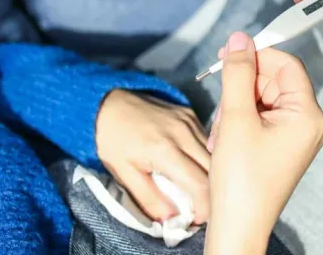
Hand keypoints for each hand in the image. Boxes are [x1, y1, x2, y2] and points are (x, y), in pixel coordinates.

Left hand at [96, 89, 209, 223]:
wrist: (107, 102)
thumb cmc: (113, 141)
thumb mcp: (123, 174)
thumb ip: (148, 199)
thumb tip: (171, 220)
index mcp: (164, 151)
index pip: (200, 185)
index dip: (204, 208)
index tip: (197, 220)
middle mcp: (183, 133)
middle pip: (214, 170)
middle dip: (212, 194)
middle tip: (201, 208)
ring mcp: (189, 121)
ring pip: (215, 154)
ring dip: (212, 175)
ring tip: (200, 190)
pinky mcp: (190, 114)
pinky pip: (208, 141)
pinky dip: (207, 157)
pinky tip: (196, 167)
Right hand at [204, 32, 322, 254]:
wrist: (237, 225)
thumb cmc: (241, 179)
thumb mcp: (236, 118)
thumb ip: (238, 74)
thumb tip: (240, 40)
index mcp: (307, 115)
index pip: (287, 66)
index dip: (258, 56)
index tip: (229, 56)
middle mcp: (306, 124)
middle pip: (273, 82)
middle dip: (243, 89)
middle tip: (222, 106)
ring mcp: (293, 137)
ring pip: (261, 100)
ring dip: (236, 108)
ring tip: (223, 134)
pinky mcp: (279, 147)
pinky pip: (259, 119)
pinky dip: (238, 122)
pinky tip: (226, 140)